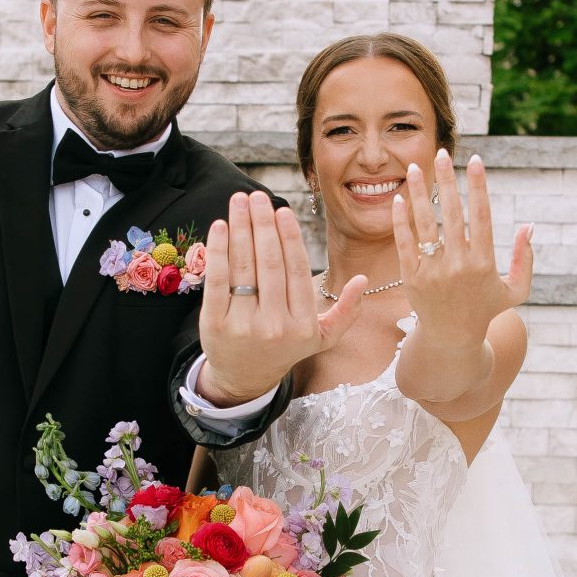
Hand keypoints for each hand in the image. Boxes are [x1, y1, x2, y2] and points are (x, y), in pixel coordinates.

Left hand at [196, 192, 367, 406]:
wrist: (245, 379)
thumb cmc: (285, 349)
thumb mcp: (321, 337)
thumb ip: (346, 312)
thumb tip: (362, 280)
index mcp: (303, 325)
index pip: (297, 271)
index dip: (289, 237)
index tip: (282, 210)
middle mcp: (275, 326)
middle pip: (269, 264)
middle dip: (262, 225)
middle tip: (257, 197)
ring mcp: (243, 326)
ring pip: (243, 268)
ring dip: (240, 228)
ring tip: (239, 202)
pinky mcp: (215, 325)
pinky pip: (216, 282)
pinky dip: (217, 251)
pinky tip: (220, 226)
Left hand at [392, 150, 532, 406]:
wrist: (452, 340)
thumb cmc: (485, 310)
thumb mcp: (515, 291)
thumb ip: (525, 259)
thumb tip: (529, 227)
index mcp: (484, 263)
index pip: (482, 215)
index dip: (479, 186)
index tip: (477, 161)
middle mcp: (458, 264)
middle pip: (451, 213)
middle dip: (447, 180)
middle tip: (441, 154)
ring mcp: (433, 271)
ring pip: (425, 223)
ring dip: (420, 193)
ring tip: (416, 167)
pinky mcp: (412, 278)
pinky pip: (404, 243)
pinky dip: (401, 220)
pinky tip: (400, 198)